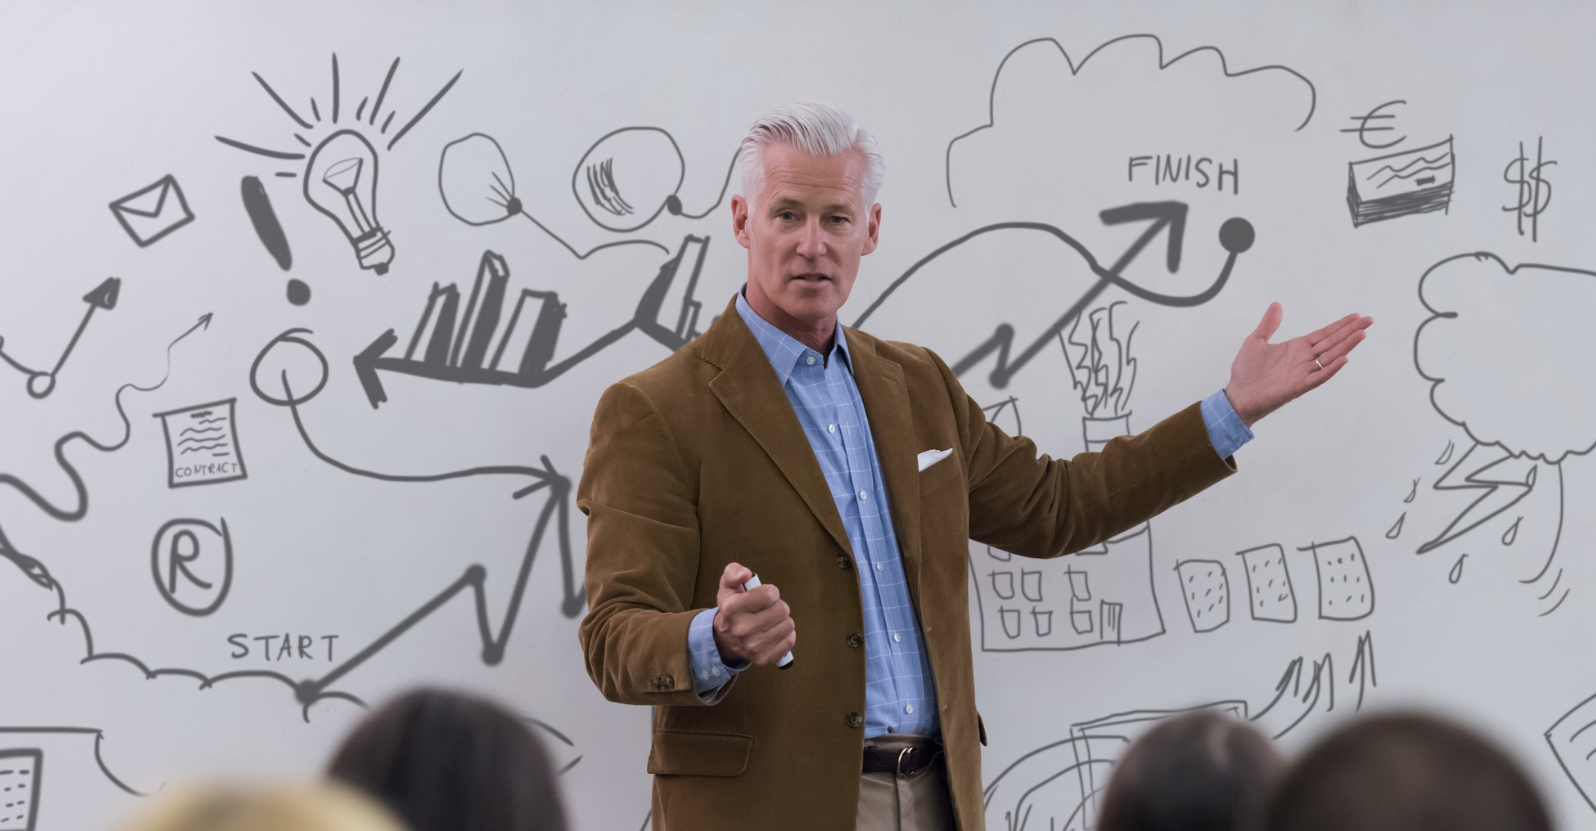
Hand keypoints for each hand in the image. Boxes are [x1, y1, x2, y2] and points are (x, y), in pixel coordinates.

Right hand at [711, 562, 795, 666]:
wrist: (725, 636)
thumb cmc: (732, 606)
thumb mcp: (728, 584)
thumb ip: (734, 572)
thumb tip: (745, 574)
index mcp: (733, 608)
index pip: (770, 594)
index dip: (770, 592)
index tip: (763, 596)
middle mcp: (741, 629)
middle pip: (782, 610)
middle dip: (777, 606)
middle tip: (767, 609)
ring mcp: (753, 646)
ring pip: (788, 625)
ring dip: (782, 620)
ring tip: (770, 621)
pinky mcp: (763, 658)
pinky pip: (789, 642)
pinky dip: (785, 635)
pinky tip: (773, 633)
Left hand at [1223, 303, 1372, 425]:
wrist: (1238, 393)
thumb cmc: (1246, 371)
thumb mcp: (1256, 341)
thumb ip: (1269, 324)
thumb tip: (1277, 305)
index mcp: (1297, 347)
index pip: (1324, 334)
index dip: (1340, 325)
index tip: (1357, 316)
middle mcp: (1304, 359)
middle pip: (1333, 342)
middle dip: (1351, 331)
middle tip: (1369, 320)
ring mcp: (1303, 372)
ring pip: (1331, 357)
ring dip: (1347, 346)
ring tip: (1362, 334)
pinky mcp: (1299, 386)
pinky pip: (1319, 377)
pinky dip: (1331, 369)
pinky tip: (1344, 359)